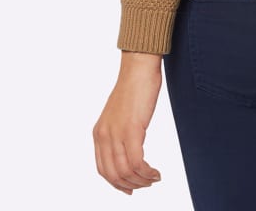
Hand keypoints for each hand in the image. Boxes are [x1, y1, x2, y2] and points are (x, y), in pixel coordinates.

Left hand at [93, 52, 163, 194]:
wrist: (139, 67)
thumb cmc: (135, 86)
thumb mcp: (120, 114)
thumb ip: (119, 132)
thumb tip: (129, 149)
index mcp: (99, 133)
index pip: (103, 169)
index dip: (116, 183)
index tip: (130, 188)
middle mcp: (104, 136)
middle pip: (113, 175)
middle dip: (131, 185)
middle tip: (146, 184)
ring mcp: (116, 133)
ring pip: (125, 172)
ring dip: (141, 181)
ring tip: (154, 178)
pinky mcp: (131, 129)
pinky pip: (137, 162)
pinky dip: (147, 172)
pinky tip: (156, 172)